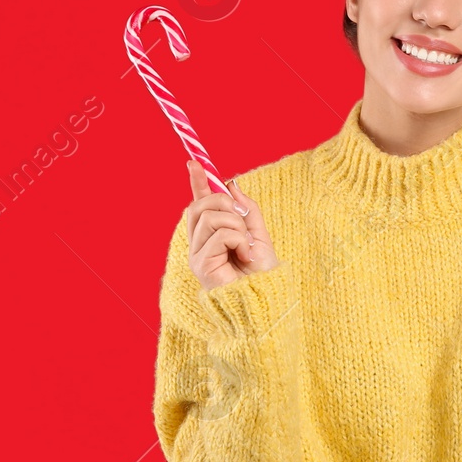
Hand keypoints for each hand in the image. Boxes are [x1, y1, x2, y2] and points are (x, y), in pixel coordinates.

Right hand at [186, 159, 278, 291]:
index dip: (197, 182)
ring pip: (210, 216)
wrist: (266, 298)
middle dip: (224, 202)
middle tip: (243, 217)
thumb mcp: (258, 233)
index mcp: (211, 235)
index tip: (195, 162)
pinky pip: (219, 235)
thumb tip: (231, 184)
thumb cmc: (262, 273)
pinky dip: (239, 240)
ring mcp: (197, 254)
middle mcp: (199, 244)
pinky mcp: (201, 264)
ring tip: (246, 246)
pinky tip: (245, 255)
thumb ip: (245, 209)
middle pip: (199, 205)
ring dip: (236, 225)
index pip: (199, 203)